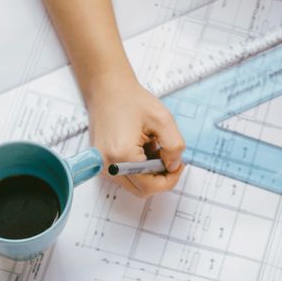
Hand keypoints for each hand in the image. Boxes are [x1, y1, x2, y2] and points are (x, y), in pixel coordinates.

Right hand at [87, 70, 185, 197]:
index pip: (150, 185)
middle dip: (161, 176)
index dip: (170, 178)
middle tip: (170, 157)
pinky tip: (144, 148)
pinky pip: (126, 176)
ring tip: (154, 147)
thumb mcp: (163, 119)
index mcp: (122, 155)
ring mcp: (103, 167)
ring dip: (150, 172)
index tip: (179, 164)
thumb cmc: (132, 101)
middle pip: (142, 189)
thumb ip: (174, 146)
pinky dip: (140, 168)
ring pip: (135, 185)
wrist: (108, 91)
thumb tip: (173, 166)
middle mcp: (108, 166)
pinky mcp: (102, 164)